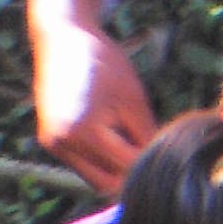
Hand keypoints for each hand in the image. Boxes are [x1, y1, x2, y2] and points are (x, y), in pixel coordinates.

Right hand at [27, 0, 155, 192]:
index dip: (152, 165)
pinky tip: (119, 140)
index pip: (126, 168)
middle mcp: (61, 144)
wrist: (63, 40)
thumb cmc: (104, 64)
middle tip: (157, 155)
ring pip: (96, 179)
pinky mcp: (50, 143)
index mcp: (82, 132)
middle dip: (134, 174)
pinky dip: (104, 161)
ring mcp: (52, 146)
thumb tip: (164, 165)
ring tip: (137, 143)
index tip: (173, 158)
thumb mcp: (134, 100)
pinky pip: (84, 166)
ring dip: (118, 170)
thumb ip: (147, 137)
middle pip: (108, 183)